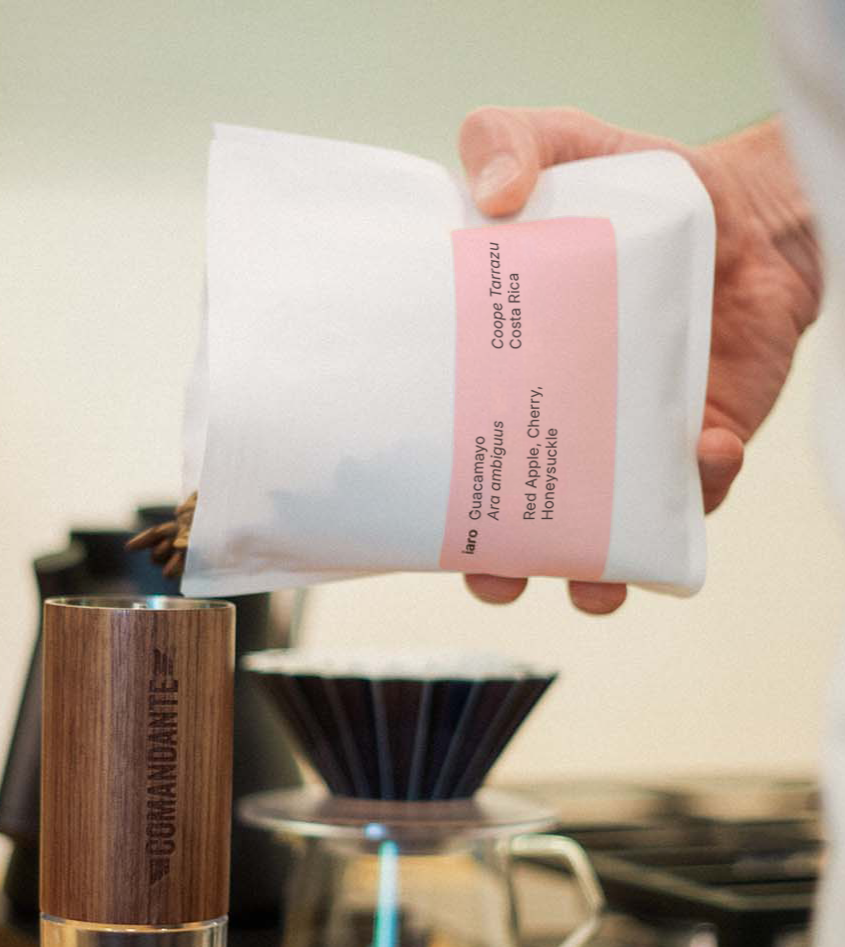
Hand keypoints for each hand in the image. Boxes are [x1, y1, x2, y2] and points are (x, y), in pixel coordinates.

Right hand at [458, 108, 822, 613]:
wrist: (750, 212)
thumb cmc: (639, 190)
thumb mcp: (564, 145)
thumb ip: (509, 141)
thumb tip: (493, 193)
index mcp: (506, 382)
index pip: (457, 461)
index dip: (438, 510)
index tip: (423, 534)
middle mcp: (560, 429)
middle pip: (519, 529)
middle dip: (506, 570)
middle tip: (498, 574)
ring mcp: (629, 449)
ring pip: (603, 545)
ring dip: (594, 576)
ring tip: (594, 578)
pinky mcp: (697, 449)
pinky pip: (695, 501)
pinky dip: (698, 492)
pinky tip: (700, 454)